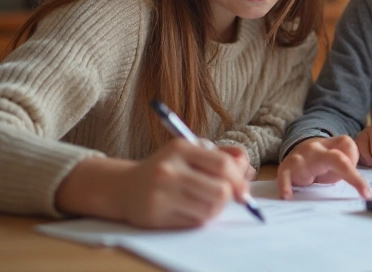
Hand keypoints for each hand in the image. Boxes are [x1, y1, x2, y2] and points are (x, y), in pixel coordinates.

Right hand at [117, 139, 249, 228]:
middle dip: (228, 197)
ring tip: (203, 202)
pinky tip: (187, 209)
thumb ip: (221, 155)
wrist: (126, 187)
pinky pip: (194, 222)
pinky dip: (198, 218)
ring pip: (210, 209)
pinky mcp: (156, 215)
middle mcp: (169, 169)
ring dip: (215, 209)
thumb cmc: (167, 167)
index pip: (222, 165)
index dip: (239, 179)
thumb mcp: (191, 152)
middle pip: (220, 191)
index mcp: (181, 148)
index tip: (244, 190)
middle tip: (222, 197)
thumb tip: (246, 165)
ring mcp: (161, 193)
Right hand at [276, 136, 371, 199]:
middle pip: (336, 158)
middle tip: (364, 194)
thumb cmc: (323, 161)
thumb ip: (348, 165)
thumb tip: (357, 182)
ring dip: (308, 179)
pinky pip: (284, 177)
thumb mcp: (339, 160)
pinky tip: (286, 197)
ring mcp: (301, 157)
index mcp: (334, 147)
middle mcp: (318, 149)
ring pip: (306, 166)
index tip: (367, 195)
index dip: (358, 176)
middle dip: (351, 175)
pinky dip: (285, 186)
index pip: (350, 156)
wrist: (299, 148)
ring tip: (318, 195)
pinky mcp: (286, 168)